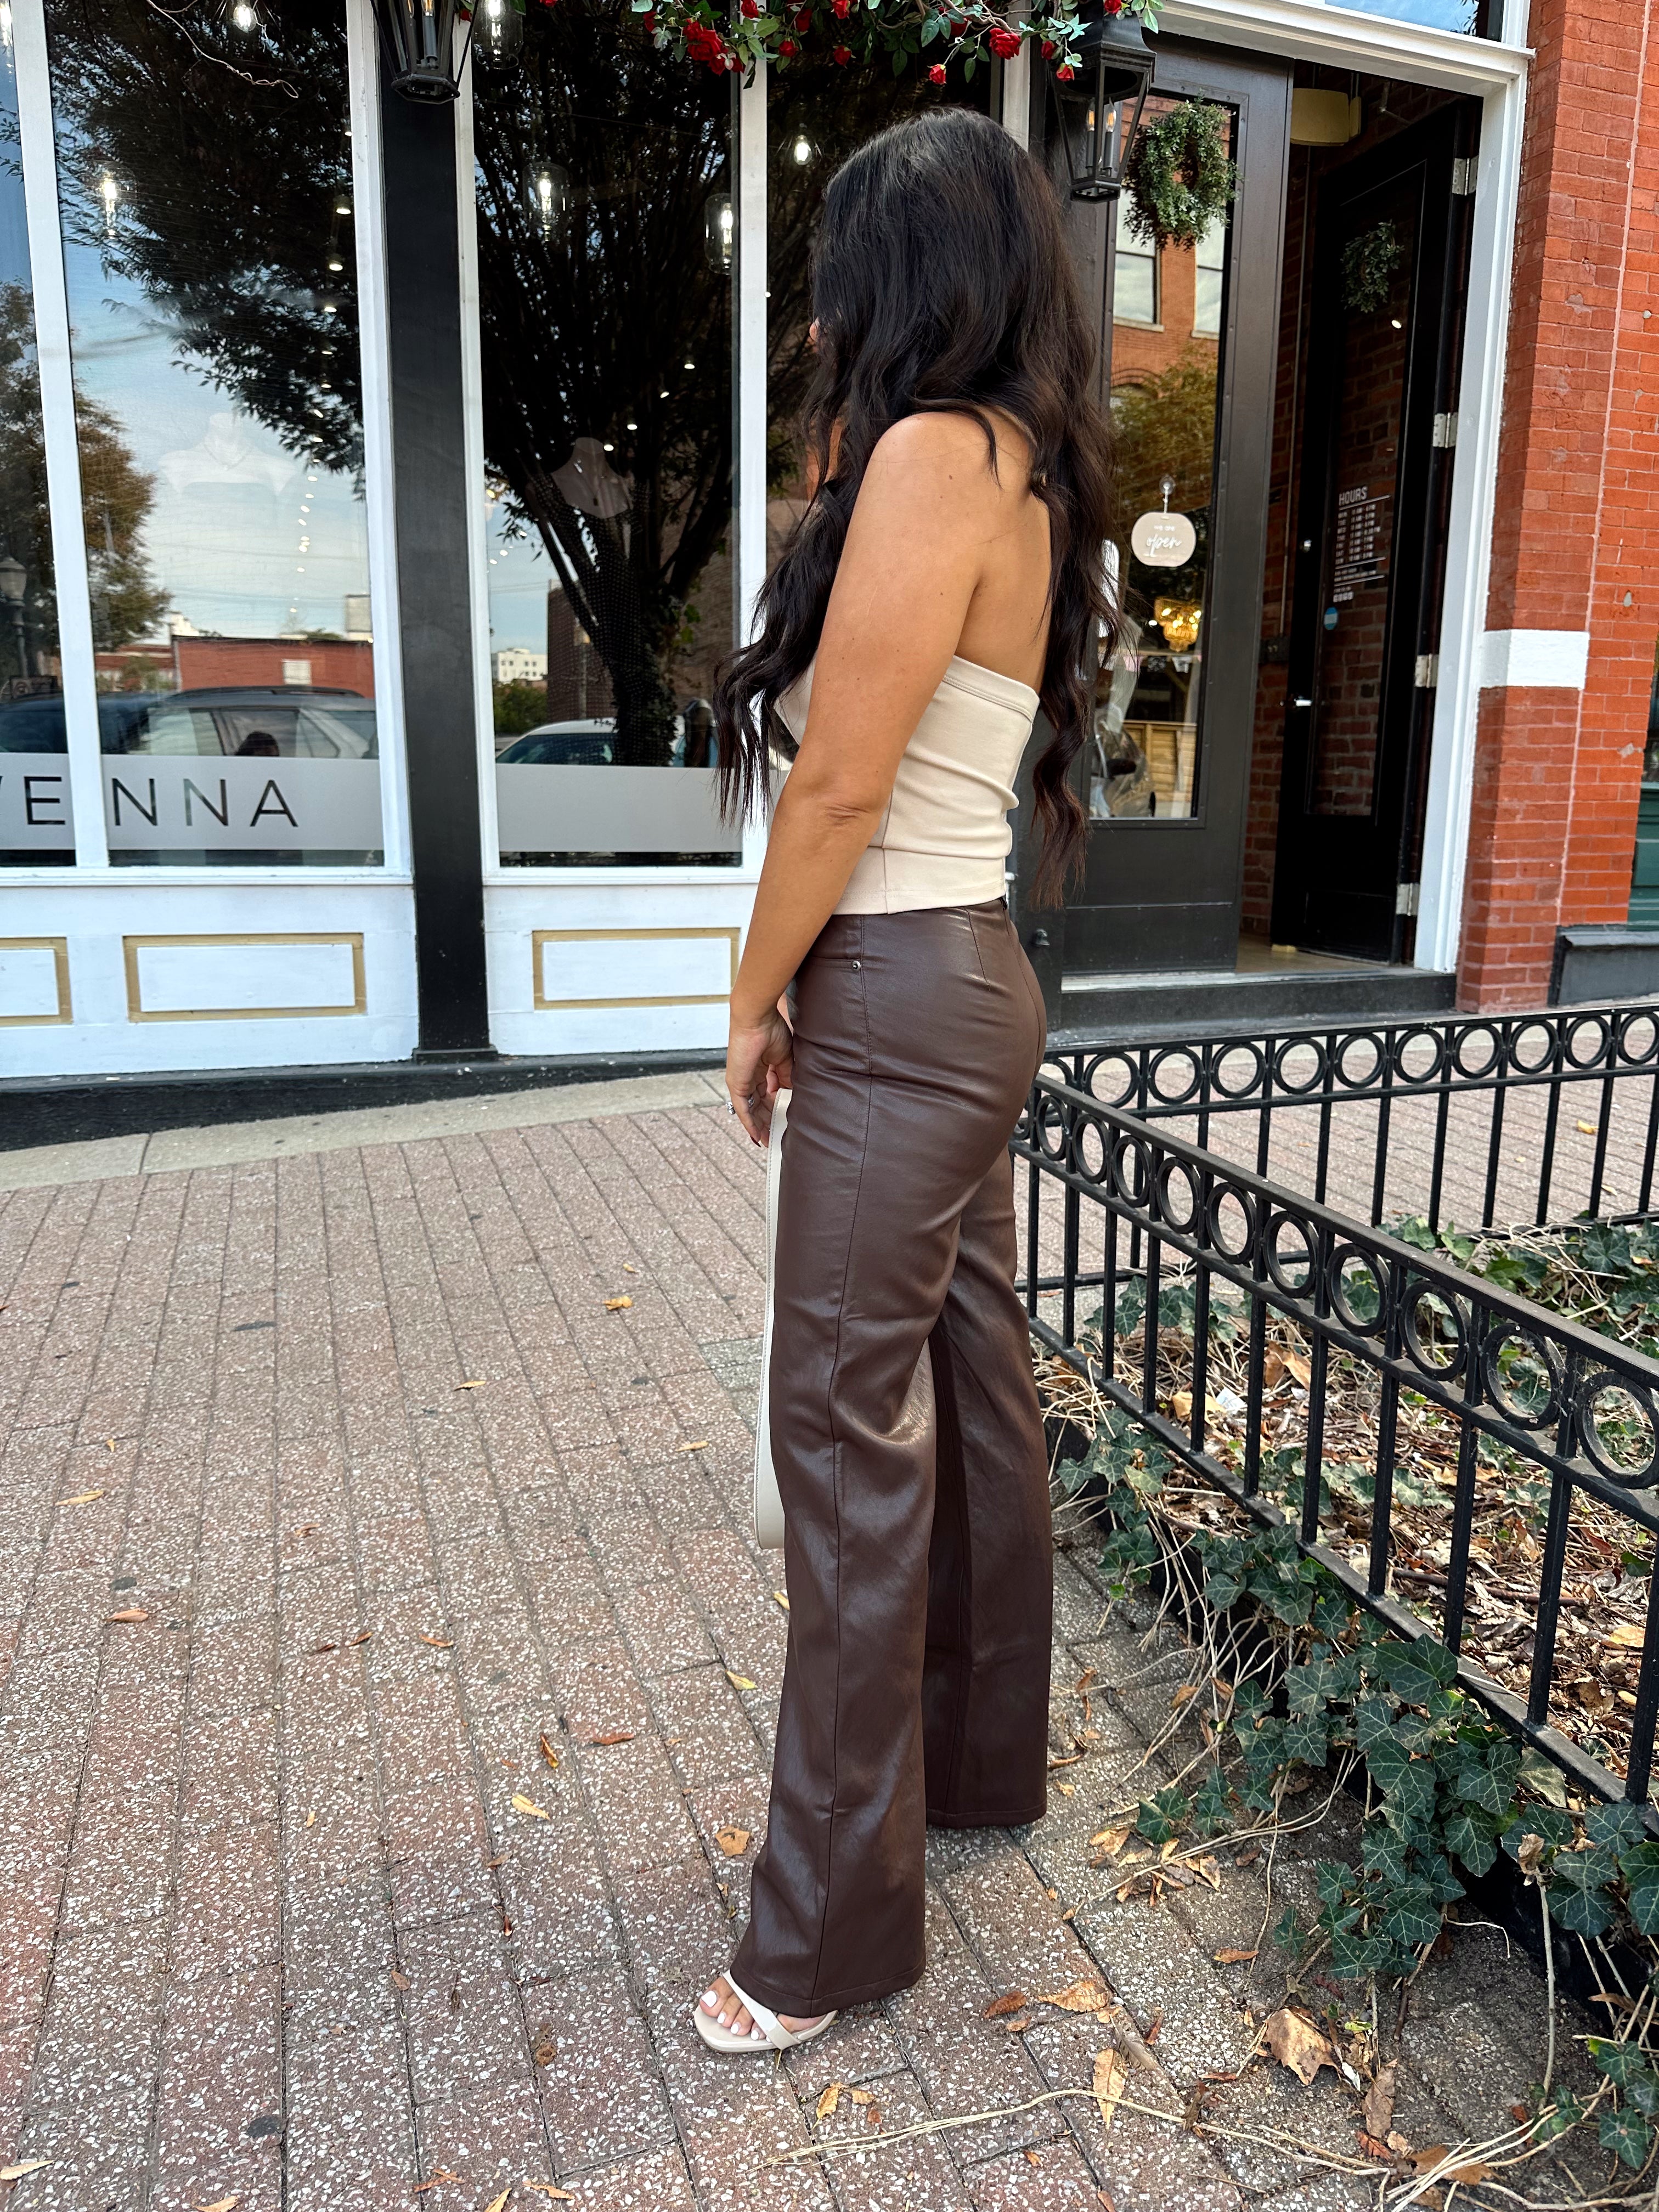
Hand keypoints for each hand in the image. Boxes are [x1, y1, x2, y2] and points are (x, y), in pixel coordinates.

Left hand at [727, 1000, 792, 1146]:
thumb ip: (786, 1077)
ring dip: (760, 1127)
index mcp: (759, 1069)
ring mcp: (741, 1081)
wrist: (757, 1019)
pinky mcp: (736, 1084)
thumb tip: (791, 1093)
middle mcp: (748, 1077)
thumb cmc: (771, 1030)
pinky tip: (757, 1137)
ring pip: (750, 1111)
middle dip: (767, 1122)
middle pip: (757, 1106)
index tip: (784, 1120)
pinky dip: (750, 1124)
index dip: (775, 1109)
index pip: (766, 1094)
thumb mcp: (784, 1059)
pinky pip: (743, 1109)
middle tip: (776, 1137)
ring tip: (769, 1142)